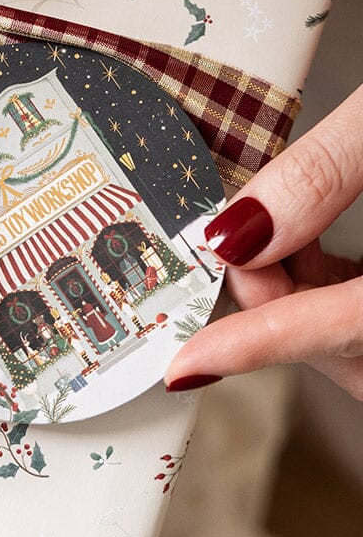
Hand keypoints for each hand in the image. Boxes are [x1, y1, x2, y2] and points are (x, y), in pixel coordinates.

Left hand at [165, 82, 362, 399]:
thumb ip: (323, 173)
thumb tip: (239, 230)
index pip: (342, 332)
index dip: (258, 344)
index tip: (190, 363)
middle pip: (348, 348)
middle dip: (278, 300)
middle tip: (238, 236)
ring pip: (357, 342)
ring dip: (303, 294)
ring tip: (286, 227)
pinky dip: (334, 289)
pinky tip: (318, 244)